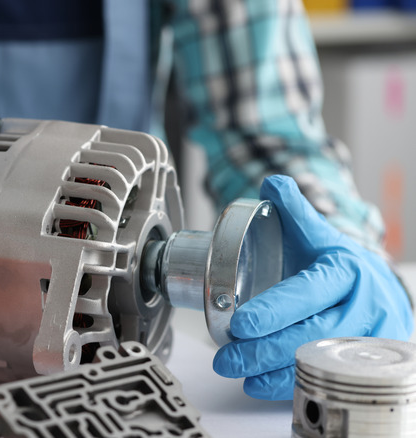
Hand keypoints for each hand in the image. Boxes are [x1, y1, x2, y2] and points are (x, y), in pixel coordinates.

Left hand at [213, 175, 413, 399]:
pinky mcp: (362, 365)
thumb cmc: (337, 264)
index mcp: (346, 270)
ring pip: (315, 361)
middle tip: (226, 356)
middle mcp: (362, 307)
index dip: (274, 311)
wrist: (375, 290)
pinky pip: (323, 377)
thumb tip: (271, 183)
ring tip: (234, 370)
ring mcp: (366, 340)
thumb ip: (294, 210)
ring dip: (270, 371)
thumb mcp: (318, 234)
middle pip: (309, 334)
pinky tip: (257, 385)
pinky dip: (288, 385)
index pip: (308, 293)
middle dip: (263, 349)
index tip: (241, 323)